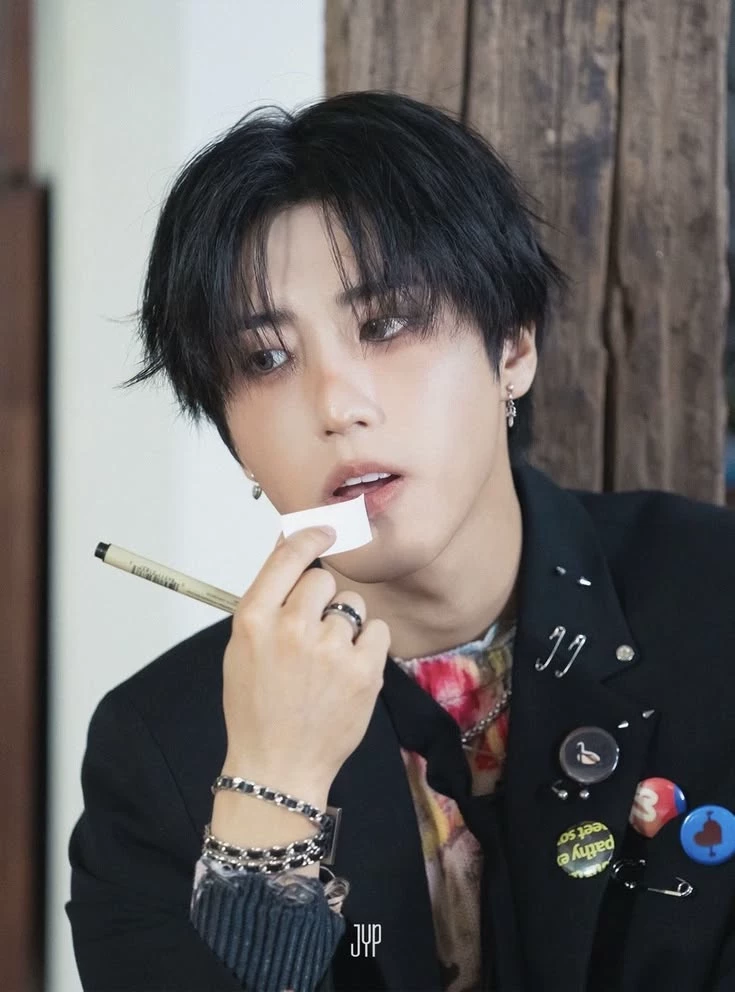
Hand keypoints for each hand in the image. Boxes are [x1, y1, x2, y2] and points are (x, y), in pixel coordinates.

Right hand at [222, 526, 390, 789]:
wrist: (277, 767)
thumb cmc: (256, 709)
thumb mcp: (242, 649)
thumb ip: (266, 601)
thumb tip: (291, 548)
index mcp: (253, 619)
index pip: (288, 556)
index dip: (310, 537)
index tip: (325, 531)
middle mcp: (291, 628)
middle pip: (323, 581)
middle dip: (322, 600)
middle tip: (313, 633)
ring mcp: (329, 649)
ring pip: (352, 607)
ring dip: (345, 626)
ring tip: (328, 662)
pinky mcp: (363, 670)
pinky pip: (377, 631)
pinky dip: (368, 647)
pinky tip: (349, 671)